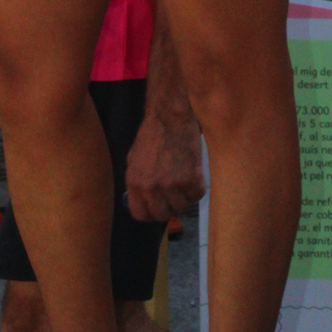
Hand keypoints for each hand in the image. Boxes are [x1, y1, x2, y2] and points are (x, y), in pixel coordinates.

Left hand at [124, 99, 205, 223]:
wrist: (171, 117)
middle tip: (175, 194)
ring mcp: (171, 185)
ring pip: (182, 207)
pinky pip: (196, 195)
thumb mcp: (134, 160)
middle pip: (162, 215)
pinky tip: (194, 173)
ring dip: (184, 196)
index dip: (151, 213)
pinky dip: (197, 187)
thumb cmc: (152, 135)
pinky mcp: (190, 179)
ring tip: (185, 180)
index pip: (141, 214)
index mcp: (135, 183)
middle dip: (169, 207)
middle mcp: (151, 188)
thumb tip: (143, 201)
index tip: (158, 206)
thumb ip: (137, 182)